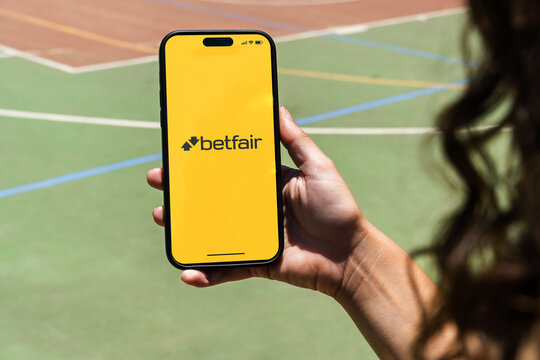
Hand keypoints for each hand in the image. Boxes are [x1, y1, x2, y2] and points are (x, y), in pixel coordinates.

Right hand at [147, 107, 365, 297]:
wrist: (351, 254)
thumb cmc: (338, 207)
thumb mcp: (317, 167)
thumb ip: (296, 141)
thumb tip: (277, 108)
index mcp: (266, 184)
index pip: (228, 169)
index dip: (204, 161)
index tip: (180, 150)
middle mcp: (255, 208)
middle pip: (211, 199)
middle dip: (182, 191)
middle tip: (159, 180)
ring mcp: (253, 236)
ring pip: (210, 232)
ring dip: (183, 227)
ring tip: (162, 216)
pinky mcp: (256, 262)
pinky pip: (226, 269)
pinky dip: (205, 273)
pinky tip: (186, 272)